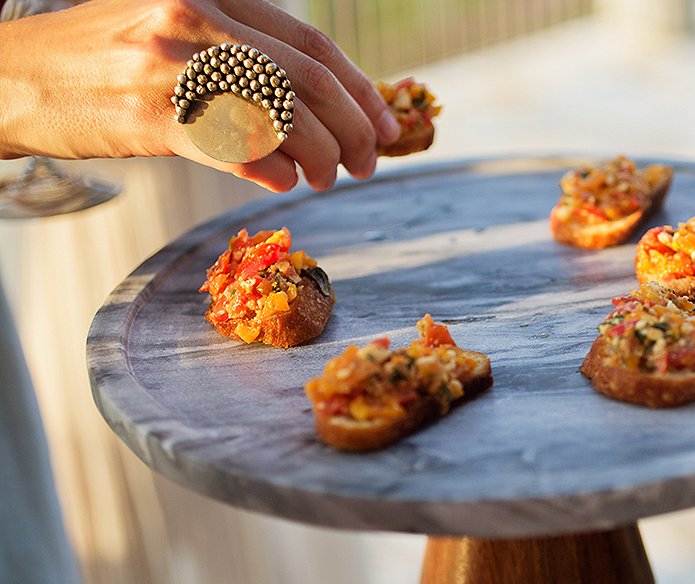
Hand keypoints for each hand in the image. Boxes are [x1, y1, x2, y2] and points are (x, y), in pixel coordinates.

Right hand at [0, 0, 400, 191]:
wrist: (15, 78)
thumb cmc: (104, 61)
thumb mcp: (178, 30)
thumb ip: (246, 53)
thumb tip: (326, 104)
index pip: (314, 46)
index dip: (363, 91)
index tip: (386, 125)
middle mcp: (198, 20)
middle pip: (312, 84)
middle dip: (355, 131)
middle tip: (367, 163)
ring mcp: (175, 67)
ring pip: (285, 119)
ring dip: (322, 159)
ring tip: (326, 179)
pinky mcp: (153, 116)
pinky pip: (240, 151)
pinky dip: (275, 172)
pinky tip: (284, 181)